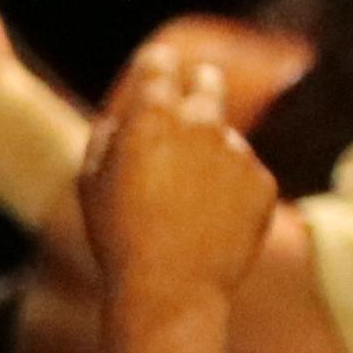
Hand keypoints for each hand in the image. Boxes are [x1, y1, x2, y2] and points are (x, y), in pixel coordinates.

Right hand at [82, 47, 277, 325]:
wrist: (170, 288)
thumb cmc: (119, 236)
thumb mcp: (91, 183)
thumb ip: (110, 136)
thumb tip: (127, 114)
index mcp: (149, 118)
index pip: (159, 64)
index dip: (156, 66)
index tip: (156, 68)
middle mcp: (199, 123)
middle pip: (207, 81)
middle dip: (197, 87)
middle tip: (186, 110)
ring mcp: (237, 151)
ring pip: (224, 137)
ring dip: (208, 154)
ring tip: (183, 203)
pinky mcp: (262, 181)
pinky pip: (244, 174)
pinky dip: (229, 191)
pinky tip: (207, 223)